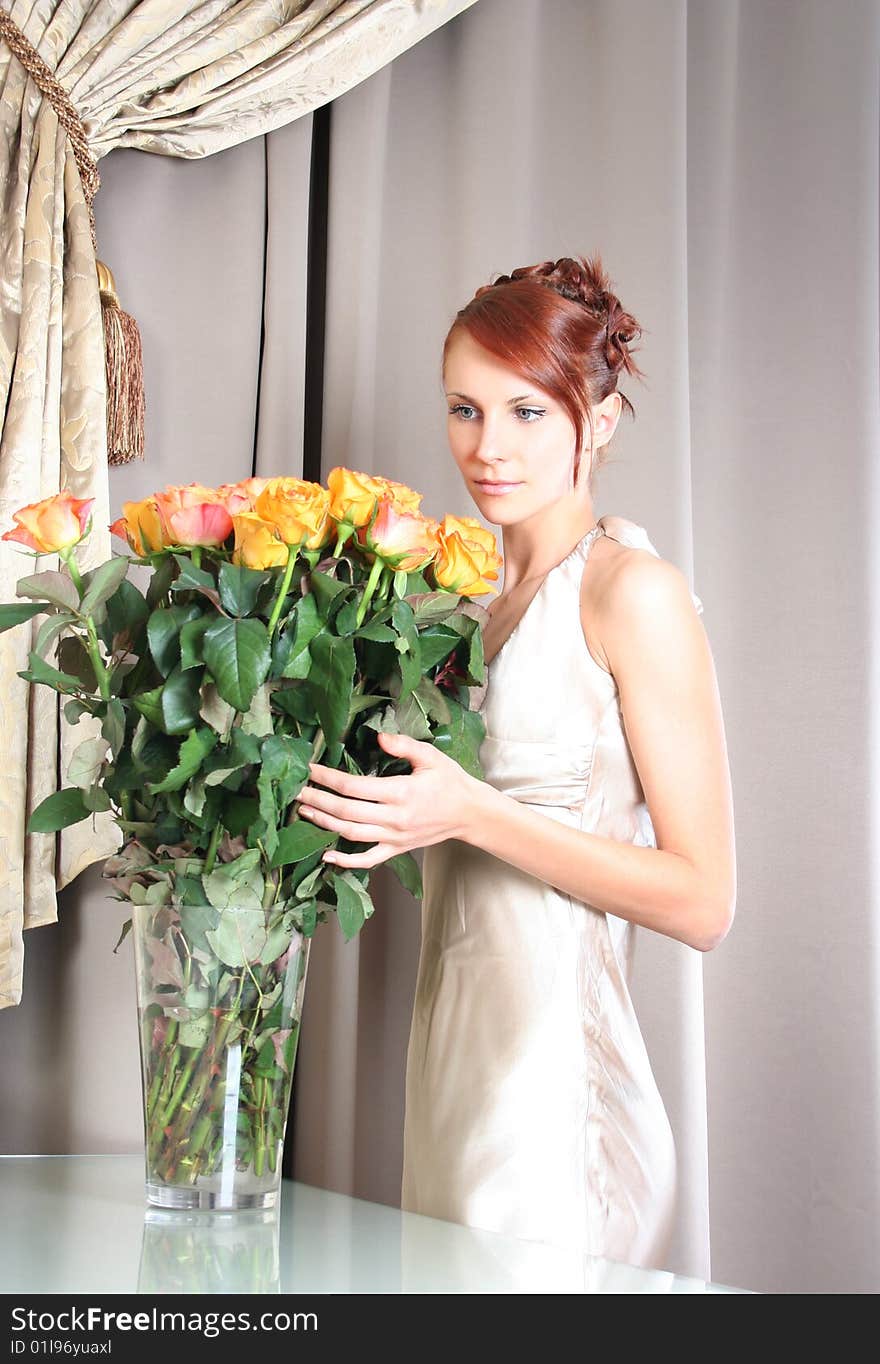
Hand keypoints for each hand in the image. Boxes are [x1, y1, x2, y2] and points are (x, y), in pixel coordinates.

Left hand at [294, 731, 478, 869]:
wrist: (470, 813)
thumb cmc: (450, 781)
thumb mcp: (430, 756)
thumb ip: (403, 745)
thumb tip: (377, 737)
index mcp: (401, 792)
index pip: (354, 786)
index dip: (328, 777)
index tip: (309, 768)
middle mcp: (395, 818)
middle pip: (346, 812)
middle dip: (317, 800)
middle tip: (295, 789)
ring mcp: (394, 838)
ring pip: (351, 834)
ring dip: (323, 824)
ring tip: (303, 811)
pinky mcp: (396, 849)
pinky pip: (368, 860)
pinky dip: (345, 861)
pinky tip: (326, 855)